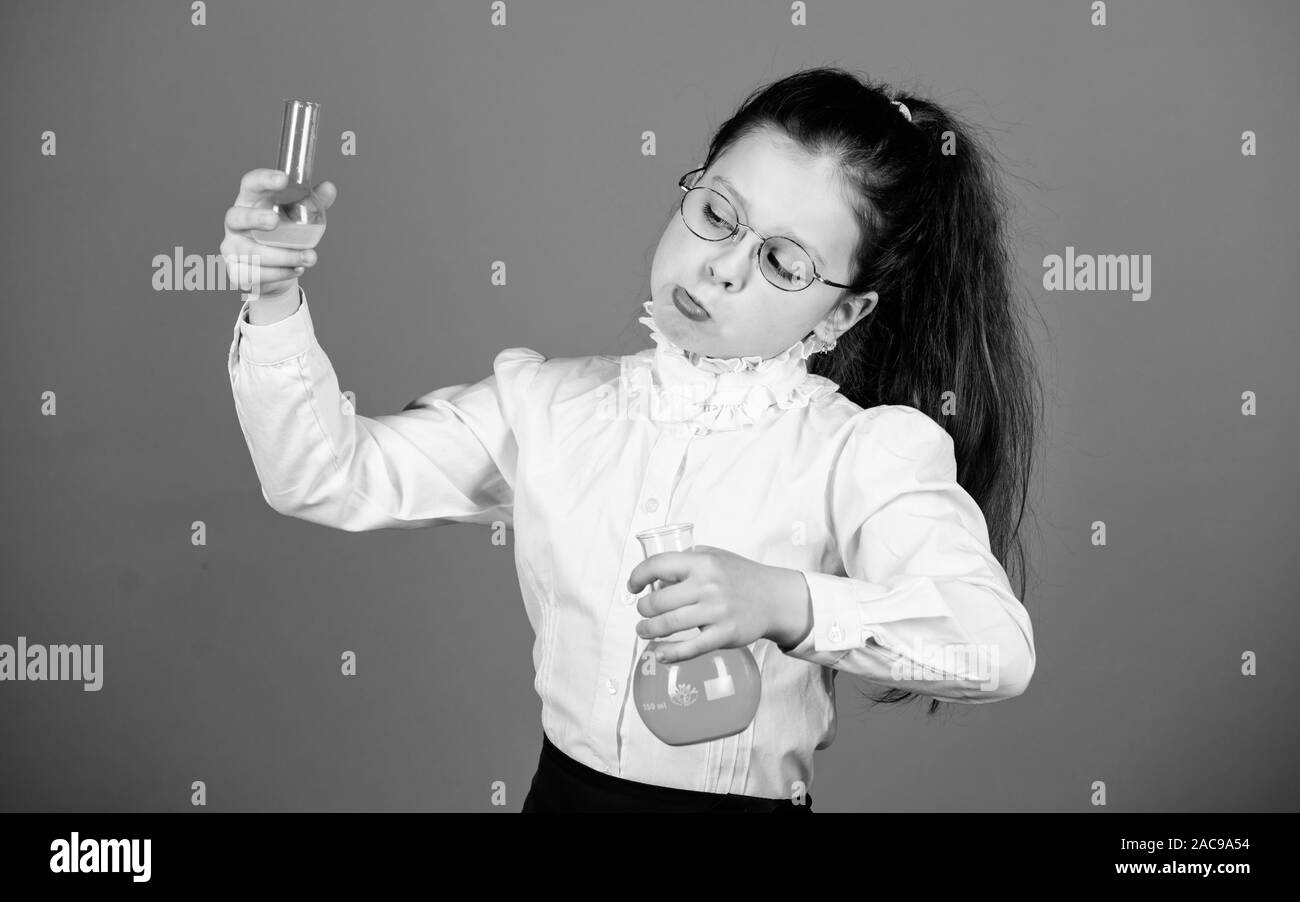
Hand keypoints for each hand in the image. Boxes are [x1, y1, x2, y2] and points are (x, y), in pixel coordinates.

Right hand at [220, 168, 336, 296]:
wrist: (274, 274)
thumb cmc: (283, 236)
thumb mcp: (298, 218)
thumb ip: (312, 203)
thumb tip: (329, 187)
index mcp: (250, 202)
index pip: (250, 184)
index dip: (263, 179)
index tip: (283, 179)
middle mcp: (235, 224)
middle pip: (237, 217)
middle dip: (255, 218)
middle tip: (274, 221)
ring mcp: (232, 248)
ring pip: (252, 252)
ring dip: (284, 255)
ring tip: (309, 257)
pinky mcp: (237, 272)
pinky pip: (257, 274)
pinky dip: (280, 273)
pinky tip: (297, 270)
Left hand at [626, 544, 811, 663]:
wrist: (774, 598)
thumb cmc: (741, 576)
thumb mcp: (715, 555)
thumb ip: (687, 559)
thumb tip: (656, 574)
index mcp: (702, 562)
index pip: (658, 565)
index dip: (637, 576)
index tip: (632, 587)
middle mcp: (707, 586)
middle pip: (657, 601)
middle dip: (643, 609)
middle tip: (643, 612)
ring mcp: (716, 612)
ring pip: (668, 625)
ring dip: (648, 630)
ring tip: (644, 630)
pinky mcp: (724, 635)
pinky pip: (689, 648)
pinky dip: (669, 653)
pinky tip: (659, 654)